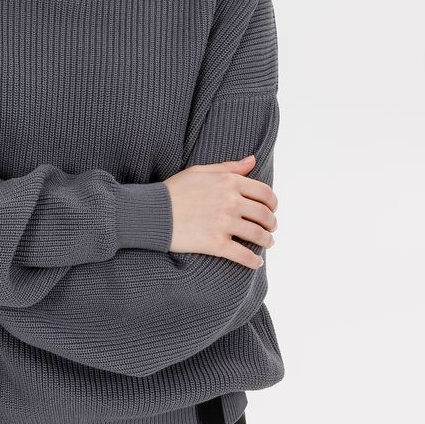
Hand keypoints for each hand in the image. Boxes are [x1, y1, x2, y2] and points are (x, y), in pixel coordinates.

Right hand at [163, 154, 277, 268]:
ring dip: (267, 241)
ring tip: (267, 244)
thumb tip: (252, 160)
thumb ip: (229, 167)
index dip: (272, 203)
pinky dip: (254, 261)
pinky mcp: (215, 244)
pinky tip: (256, 262)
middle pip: (264, 215)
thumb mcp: (200, 171)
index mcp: (229, 181)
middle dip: (271, 223)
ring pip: (258, 235)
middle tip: (270, 229)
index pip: (265, 193)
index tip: (271, 210)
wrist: (152, 212)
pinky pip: (243, 255)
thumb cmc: (174, 190)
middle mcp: (230, 201)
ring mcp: (224, 223)